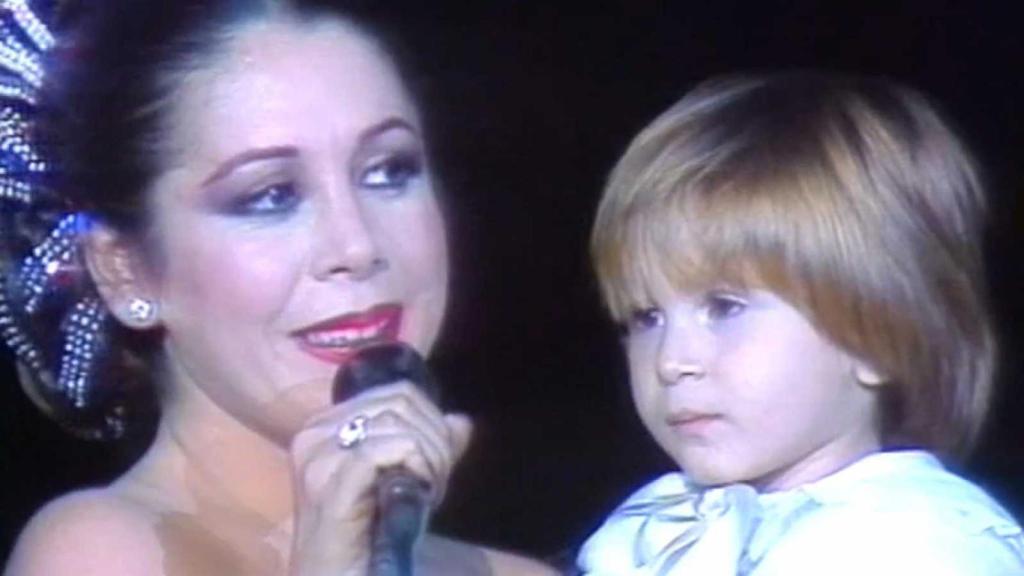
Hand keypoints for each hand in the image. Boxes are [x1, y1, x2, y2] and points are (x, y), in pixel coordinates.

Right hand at [286, 381, 471, 575]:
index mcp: (325, 426)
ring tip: (426, 494)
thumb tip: (460, 421)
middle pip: (400, 402)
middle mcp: (314, 434)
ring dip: (429, 457)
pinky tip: (416, 496)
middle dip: (433, 440)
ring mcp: (318, 457)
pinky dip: (418, 468)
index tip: (435, 466)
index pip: (396, 393)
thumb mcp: (403, 485)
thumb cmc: (367, 542)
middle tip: (434, 484)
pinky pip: (390, 448)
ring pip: (397, 422)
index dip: (430, 423)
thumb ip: (429, 449)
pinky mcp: (329, 483)